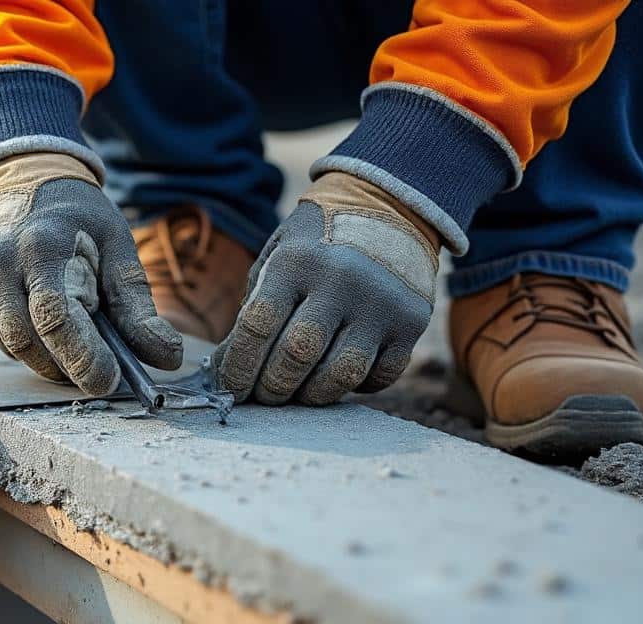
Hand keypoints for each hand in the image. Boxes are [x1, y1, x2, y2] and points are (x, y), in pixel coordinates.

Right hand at [0, 153, 181, 395]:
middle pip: (31, 342)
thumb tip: (165, 356)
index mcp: (42, 245)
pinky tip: (45, 329)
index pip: (57, 319)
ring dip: (48, 360)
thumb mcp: (115, 243)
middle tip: (98, 374)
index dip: (84, 359)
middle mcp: (0, 261)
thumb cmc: (74, 213)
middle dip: (68, 367)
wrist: (16, 173)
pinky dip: (26, 344)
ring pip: (12, 346)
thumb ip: (137, 303)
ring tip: (75, 351)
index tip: (108, 381)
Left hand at [211, 171, 439, 404]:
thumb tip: (230, 370)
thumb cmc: (317, 244)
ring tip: (297, 393)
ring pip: (340, 374)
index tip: (231, 390)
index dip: (238, 368)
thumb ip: (253, 310)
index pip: (257, 327)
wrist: (388, 209)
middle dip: (272, 388)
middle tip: (264, 396)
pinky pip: (380, 376)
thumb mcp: (277, 258)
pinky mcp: (411, 321)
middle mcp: (340, 280)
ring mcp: (380, 302)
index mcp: (296, 261)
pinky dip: (356, 387)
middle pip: (296, 356)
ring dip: (312, 395)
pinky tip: (338, 375)